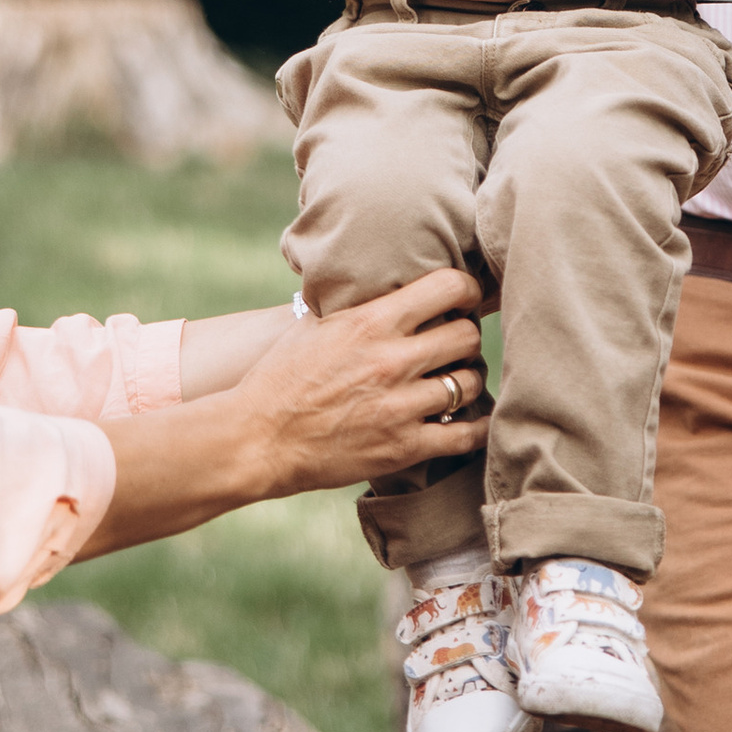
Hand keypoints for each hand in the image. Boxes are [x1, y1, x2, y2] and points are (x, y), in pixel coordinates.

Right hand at [235, 269, 492, 500]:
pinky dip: (474, 428)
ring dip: (468, 380)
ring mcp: (400, 407)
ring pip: (470, 383)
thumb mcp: (313, 325)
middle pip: (467, 335)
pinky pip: (464, 435)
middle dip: (466, 335)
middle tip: (457, 344)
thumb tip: (378, 284)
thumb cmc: (279, 378)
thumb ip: (355, 306)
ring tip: (456, 381)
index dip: (466, 289)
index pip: (447, 287)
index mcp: (370, 323)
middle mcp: (391, 361)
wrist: (257, 439)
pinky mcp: (403, 448)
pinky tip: (469, 422)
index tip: (465, 297)